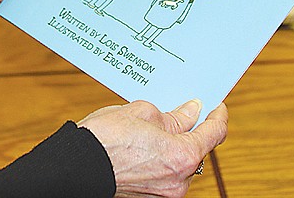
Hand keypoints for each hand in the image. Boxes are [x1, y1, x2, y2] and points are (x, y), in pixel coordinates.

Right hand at [78, 100, 227, 197]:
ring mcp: (165, 193)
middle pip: (197, 150)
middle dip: (191, 130)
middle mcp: (179, 180)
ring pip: (180, 163)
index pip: (214, 133)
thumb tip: (190, 112)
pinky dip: (162, 158)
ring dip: (175, 145)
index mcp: (182, 156)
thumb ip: (173, 115)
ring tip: (156, 126)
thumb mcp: (142, 112)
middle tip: (182, 109)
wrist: (75, 165)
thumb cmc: (104, 139)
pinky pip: (166, 173)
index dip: (217, 115)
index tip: (216, 105)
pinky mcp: (150, 197)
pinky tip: (147, 144)